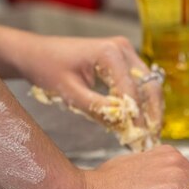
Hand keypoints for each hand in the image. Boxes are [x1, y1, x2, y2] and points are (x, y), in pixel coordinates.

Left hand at [19, 34, 163, 132]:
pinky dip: (141, 103)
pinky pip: (139, 84)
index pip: (132, 91)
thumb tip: (124, 126)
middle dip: (153, 114)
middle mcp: (122, 48)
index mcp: (109, 52)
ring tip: (150, 134)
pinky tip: (140, 121)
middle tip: (152, 138)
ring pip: (148, 85)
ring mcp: (125, 53)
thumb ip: (98, 108)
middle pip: (149, 86)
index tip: (140, 139)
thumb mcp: (70, 93)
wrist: (36, 53)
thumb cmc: (47, 69)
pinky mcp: (124, 60)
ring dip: (150, 109)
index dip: (138, 117)